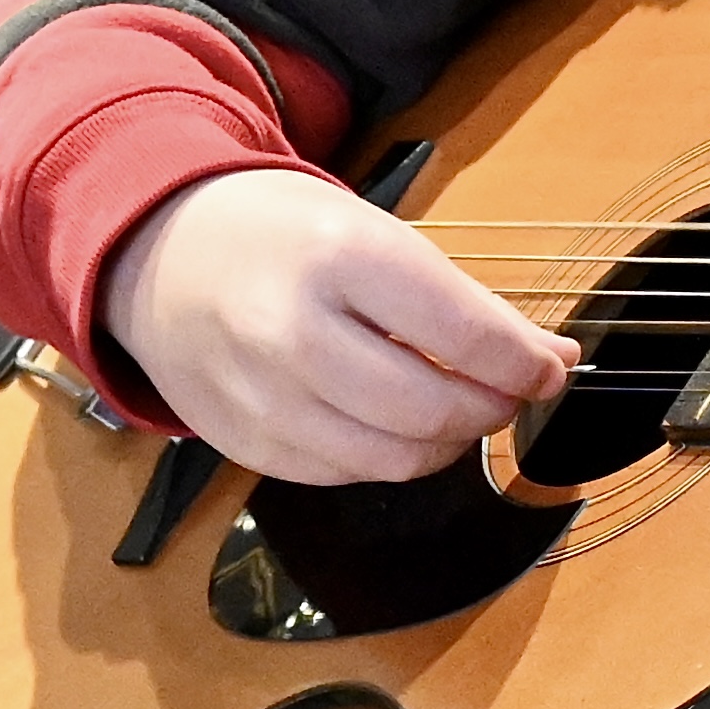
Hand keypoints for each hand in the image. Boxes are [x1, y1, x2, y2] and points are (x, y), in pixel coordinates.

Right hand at [96, 165, 578, 488]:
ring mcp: (262, 397)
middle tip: (505, 391)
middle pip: (432, 409)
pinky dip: (386, 457)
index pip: (464, 335)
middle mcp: (293, 331)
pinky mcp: (243, 444)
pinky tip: (389, 423)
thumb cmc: (280, 234)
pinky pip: (344, 475)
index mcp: (338, 255)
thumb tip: (552, 362)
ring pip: (394, 459)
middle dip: (491, 408)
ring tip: (452, 409)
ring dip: (445, 442)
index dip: (525, 364)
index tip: (549, 367)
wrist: (157, 252)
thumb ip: (462, 303)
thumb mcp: (373, 234)